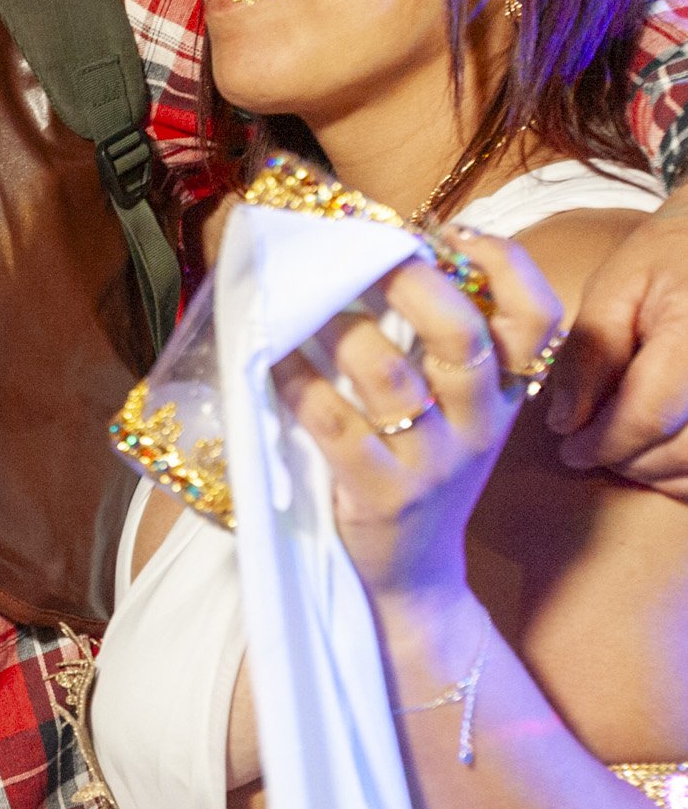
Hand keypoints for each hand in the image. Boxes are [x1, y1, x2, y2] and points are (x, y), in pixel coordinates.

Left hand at [272, 233, 563, 602]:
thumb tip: (386, 257)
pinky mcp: (379, 494)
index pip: (538, 320)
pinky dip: (297, 381)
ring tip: (302, 300)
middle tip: (369, 251)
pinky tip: (270, 357)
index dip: (504, 265)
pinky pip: (331, 423)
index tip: (449, 231)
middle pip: (463, 336)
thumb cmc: (423, 472)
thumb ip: (441, 349)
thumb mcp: (458, 415)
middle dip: (413, 282)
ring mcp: (430, 462)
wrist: (413, 577)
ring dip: (340, 328)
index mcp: (505, 396)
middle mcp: (478, 426)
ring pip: (389, 375)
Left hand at [545, 197, 687, 498]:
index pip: (648, 416)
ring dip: (656, 469)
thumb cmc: (670, 254)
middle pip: (678, 451)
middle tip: (589, 444)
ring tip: (622, 441)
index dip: (601, 443)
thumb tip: (564, 422)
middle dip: (625, 459)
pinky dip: (684, 469)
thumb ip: (590, 353)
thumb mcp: (616, 286)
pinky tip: (658, 447)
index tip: (568, 449)